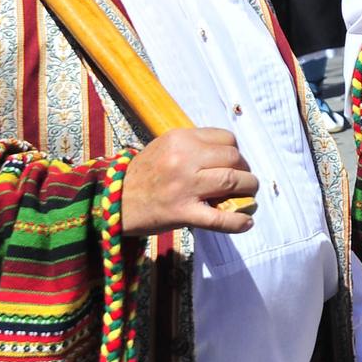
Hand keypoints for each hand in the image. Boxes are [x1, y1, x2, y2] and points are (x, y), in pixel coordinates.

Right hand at [121, 127, 258, 237]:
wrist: (113, 202)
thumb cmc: (143, 174)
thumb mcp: (166, 147)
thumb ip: (195, 147)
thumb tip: (232, 157)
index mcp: (180, 138)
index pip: (226, 138)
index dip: (236, 152)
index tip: (235, 163)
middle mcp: (183, 159)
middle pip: (233, 158)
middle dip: (245, 170)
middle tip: (244, 181)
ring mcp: (184, 186)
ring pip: (232, 182)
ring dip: (248, 190)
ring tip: (248, 197)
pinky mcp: (182, 212)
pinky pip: (220, 218)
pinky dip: (238, 222)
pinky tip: (246, 222)